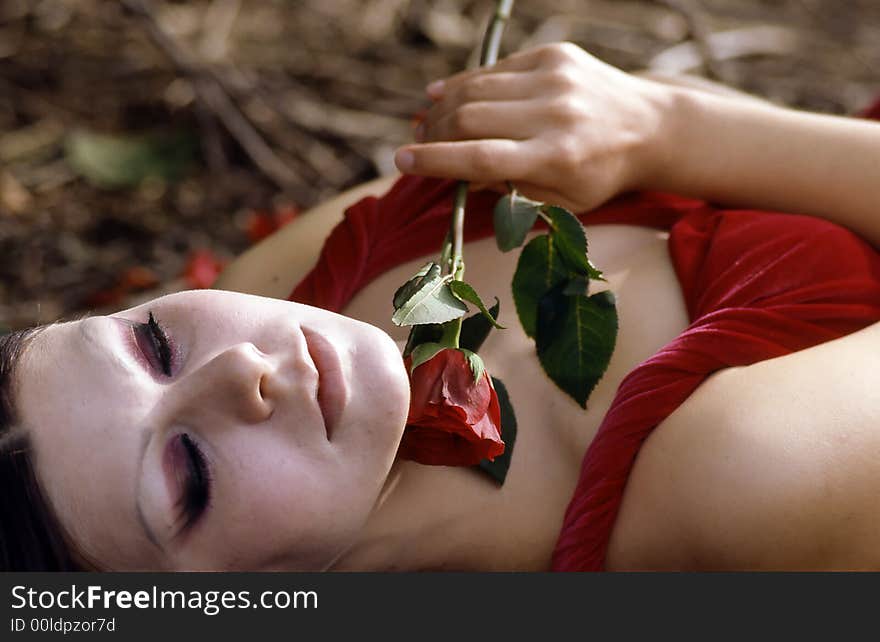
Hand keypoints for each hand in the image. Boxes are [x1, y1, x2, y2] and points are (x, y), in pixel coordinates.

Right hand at [394, 43, 668, 212]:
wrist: (650, 127)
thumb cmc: (599, 174)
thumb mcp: (560, 201)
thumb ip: (509, 189)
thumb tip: (457, 175)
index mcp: (558, 157)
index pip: (482, 158)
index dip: (436, 160)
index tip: (402, 162)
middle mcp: (556, 113)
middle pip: (471, 118)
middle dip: (433, 133)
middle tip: (417, 145)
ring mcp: (555, 78)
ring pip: (476, 89)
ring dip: (443, 107)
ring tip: (428, 123)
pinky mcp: (555, 55)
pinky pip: (495, 69)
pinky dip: (464, 84)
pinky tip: (444, 96)